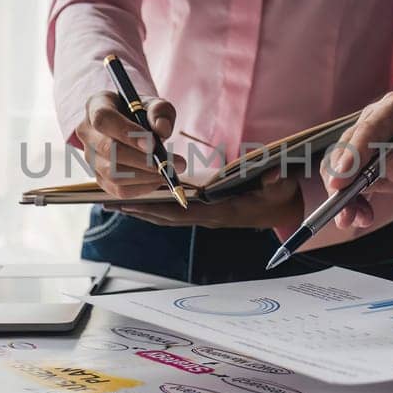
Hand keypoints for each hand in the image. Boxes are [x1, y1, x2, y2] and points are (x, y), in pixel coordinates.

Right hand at [74, 92, 184, 198]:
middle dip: (142, 160)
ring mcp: (91, 158)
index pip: (103, 119)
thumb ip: (159, 112)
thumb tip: (162, 129)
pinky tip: (158, 179)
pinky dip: (143, 188)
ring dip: (146, 176)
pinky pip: (119, 190)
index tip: (152, 144)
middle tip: (171, 163)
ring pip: (113, 174)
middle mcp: (88, 133)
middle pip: (108, 150)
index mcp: (96, 106)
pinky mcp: (100, 178)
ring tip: (169, 171)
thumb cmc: (141, 112)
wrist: (132, 125)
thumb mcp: (153, 104)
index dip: (126, 133)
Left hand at [116, 170, 302, 228]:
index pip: (187, 212)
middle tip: (111, 204)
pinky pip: (172, 211)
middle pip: (168, 217)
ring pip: (167, 216)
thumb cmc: (279, 195)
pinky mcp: (203, 211)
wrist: (282, 208)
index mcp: (223, 212)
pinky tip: (135, 201)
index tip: (138, 203)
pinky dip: (152, 206)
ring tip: (113, 204)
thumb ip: (277, 180)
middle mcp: (209, 217)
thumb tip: (273, 175)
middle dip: (140, 211)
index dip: (162, 208)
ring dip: (141, 211)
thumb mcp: (282, 185)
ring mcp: (205, 216)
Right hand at [322, 92, 392, 229]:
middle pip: (347, 149)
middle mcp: (376, 120)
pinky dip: (352, 199)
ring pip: (342, 167)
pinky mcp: (369, 161)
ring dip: (344, 195)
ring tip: (357, 217)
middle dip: (342, 182)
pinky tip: (362, 214)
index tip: (342, 180)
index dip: (353, 154)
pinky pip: (352, 180)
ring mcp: (369, 141)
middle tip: (347, 212)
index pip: (370, 130)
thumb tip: (391, 168)